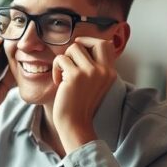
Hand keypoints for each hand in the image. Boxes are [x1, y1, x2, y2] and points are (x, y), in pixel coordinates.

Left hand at [51, 37, 117, 152]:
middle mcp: (103, 71)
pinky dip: (56, 69)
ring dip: (64, 60)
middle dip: (78, 46)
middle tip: (69, 60)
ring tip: (63, 75)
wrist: (75, 124)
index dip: (91, 42)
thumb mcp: (93, 85)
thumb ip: (93, 67)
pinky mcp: (75, 76)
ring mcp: (90, 72)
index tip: (79, 49)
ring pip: (74, 48)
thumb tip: (80, 45)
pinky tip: (58, 82)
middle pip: (92, 42)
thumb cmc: (79, 105)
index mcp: (110, 73)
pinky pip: (61, 59)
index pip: (106, 44)